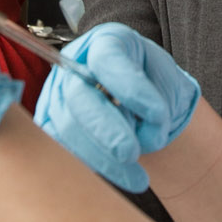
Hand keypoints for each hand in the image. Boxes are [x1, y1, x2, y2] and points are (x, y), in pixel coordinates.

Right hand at [33, 23, 199, 191]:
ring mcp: (56, 97)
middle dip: (106, 129)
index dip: (131, 87)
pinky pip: (61, 151)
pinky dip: (91, 168)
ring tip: (137, 178)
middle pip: (78, 95)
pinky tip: (119, 178)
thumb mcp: (169, 83)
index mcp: (105, 43)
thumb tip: (149, 136)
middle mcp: (73, 66)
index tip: (157, 114)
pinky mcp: (51, 127)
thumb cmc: (154, 86)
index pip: (108, 59)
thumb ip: (163, 103)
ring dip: (101, 157)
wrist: (143, 104)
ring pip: (67, 128)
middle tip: (131, 153)